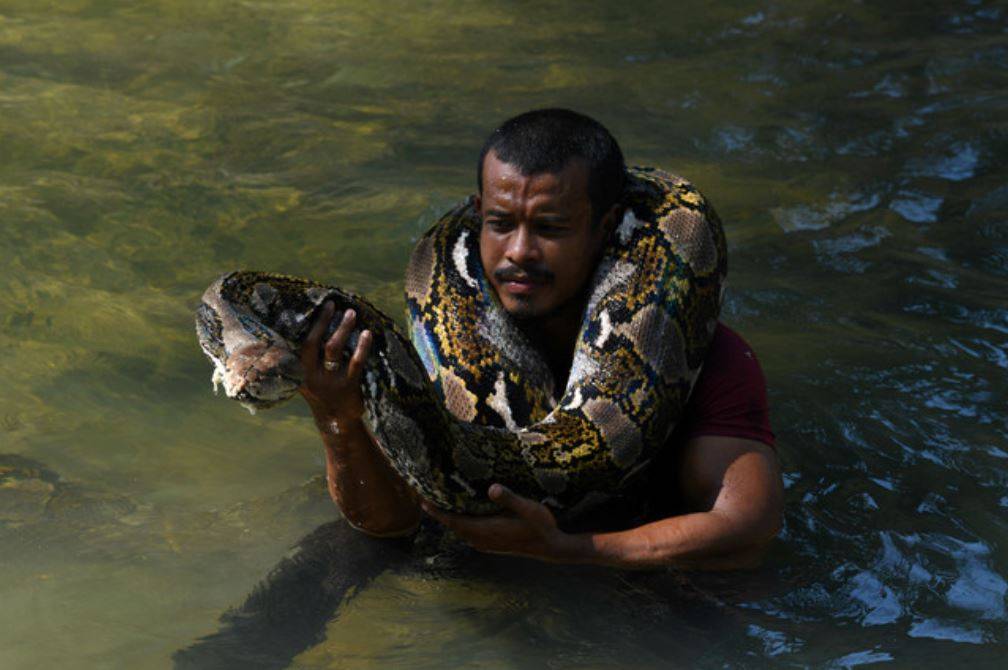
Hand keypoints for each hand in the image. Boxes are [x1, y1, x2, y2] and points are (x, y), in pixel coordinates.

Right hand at [299, 301, 372, 427]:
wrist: (336, 421)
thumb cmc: (323, 393)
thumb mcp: (308, 378)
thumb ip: (306, 360)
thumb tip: (314, 327)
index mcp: (299, 371)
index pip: (299, 343)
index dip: (308, 324)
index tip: (317, 306)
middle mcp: (310, 375)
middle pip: (313, 343)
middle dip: (322, 321)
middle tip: (333, 304)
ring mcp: (329, 381)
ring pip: (333, 349)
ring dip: (342, 329)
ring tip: (351, 313)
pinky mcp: (348, 386)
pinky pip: (355, 362)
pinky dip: (362, 346)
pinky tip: (367, 334)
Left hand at [422, 484, 586, 562]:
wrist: (552, 548)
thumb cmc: (541, 526)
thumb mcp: (528, 508)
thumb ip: (509, 498)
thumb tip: (491, 488)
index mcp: (486, 530)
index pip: (454, 521)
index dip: (437, 512)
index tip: (422, 501)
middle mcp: (482, 539)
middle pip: (454, 525)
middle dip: (440, 512)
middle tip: (427, 494)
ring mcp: (487, 543)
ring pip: (461, 530)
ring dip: (450, 518)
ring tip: (441, 501)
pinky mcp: (492, 544)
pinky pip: (469, 533)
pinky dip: (461, 523)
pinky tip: (464, 512)